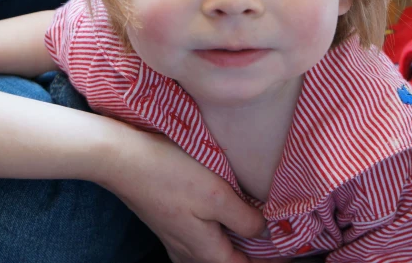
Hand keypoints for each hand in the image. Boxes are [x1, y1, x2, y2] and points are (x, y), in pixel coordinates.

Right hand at [96, 128, 266, 262]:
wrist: (121, 159)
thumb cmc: (170, 173)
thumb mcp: (216, 195)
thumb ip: (244, 218)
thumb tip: (264, 232)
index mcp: (205, 251)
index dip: (270, 262)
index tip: (290, 255)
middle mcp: (188, 253)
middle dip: (251, 258)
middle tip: (276, 244)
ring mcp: (175, 240)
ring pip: (211, 255)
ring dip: (233, 249)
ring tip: (254, 235)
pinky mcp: (167, 224)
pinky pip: (198, 243)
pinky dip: (217, 238)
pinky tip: (222, 222)